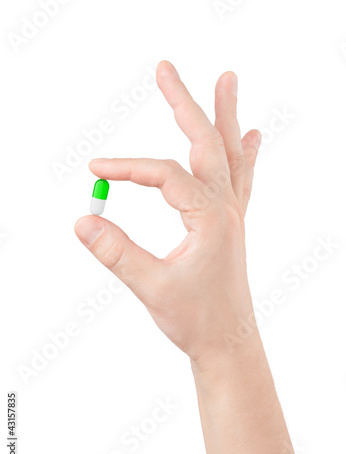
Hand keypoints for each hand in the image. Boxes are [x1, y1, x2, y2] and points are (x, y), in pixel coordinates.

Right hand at [75, 61, 261, 366]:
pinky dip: (244, 153)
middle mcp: (226, 209)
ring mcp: (232, 214)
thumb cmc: (196, 319)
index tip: (94, 171)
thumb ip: (116, 252)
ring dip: (225, 116)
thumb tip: (83, 220)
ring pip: (229, 154)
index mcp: (210, 218)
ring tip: (228, 79)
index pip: (164, 176)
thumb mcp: (151, 286)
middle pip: (206, 143)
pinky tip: (252, 135)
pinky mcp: (230, 224)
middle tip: (166, 69)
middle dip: (184, 103)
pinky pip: (241, 179)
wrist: (227, 342)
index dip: (126, 168)